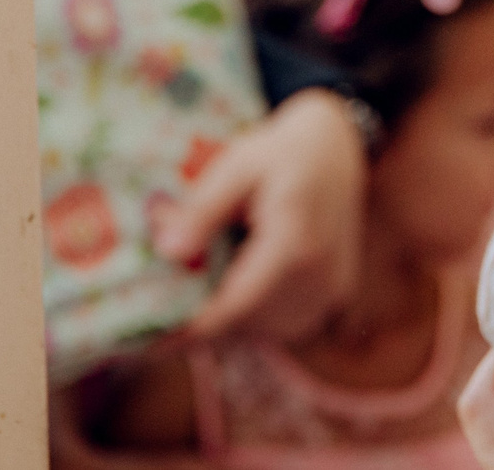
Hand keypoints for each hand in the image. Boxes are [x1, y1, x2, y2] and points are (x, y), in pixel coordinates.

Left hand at [157, 88, 367, 339]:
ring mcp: (334, 285)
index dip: (194, 329)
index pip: (238, 304)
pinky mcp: (339, 291)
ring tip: (206, 304)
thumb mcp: (236, 167)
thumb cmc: (279, 154)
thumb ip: (203, 209)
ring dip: (238, 326)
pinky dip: (263, 320)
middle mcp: (320, 271)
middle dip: (209, 327)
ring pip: (272, 330)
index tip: (154, 343)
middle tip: (168, 323)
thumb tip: (167, 251)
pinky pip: (292, 324)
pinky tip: (243, 294)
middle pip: (252, 323)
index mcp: (295, 241)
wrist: (335, 149)